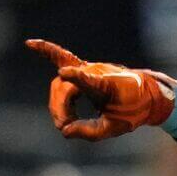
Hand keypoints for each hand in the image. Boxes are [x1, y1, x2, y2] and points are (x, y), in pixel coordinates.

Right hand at [26, 38, 176, 140]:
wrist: (146, 96)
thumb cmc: (133, 111)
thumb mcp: (115, 127)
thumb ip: (90, 132)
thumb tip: (65, 132)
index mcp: (107, 86)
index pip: (89, 80)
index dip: (77, 77)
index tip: (64, 72)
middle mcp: (95, 73)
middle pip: (64, 88)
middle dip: (60, 108)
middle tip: (63, 127)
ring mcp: (88, 69)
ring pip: (61, 84)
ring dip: (58, 104)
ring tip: (64, 123)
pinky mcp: (84, 71)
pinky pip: (62, 58)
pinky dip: (47, 51)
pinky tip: (29, 44)